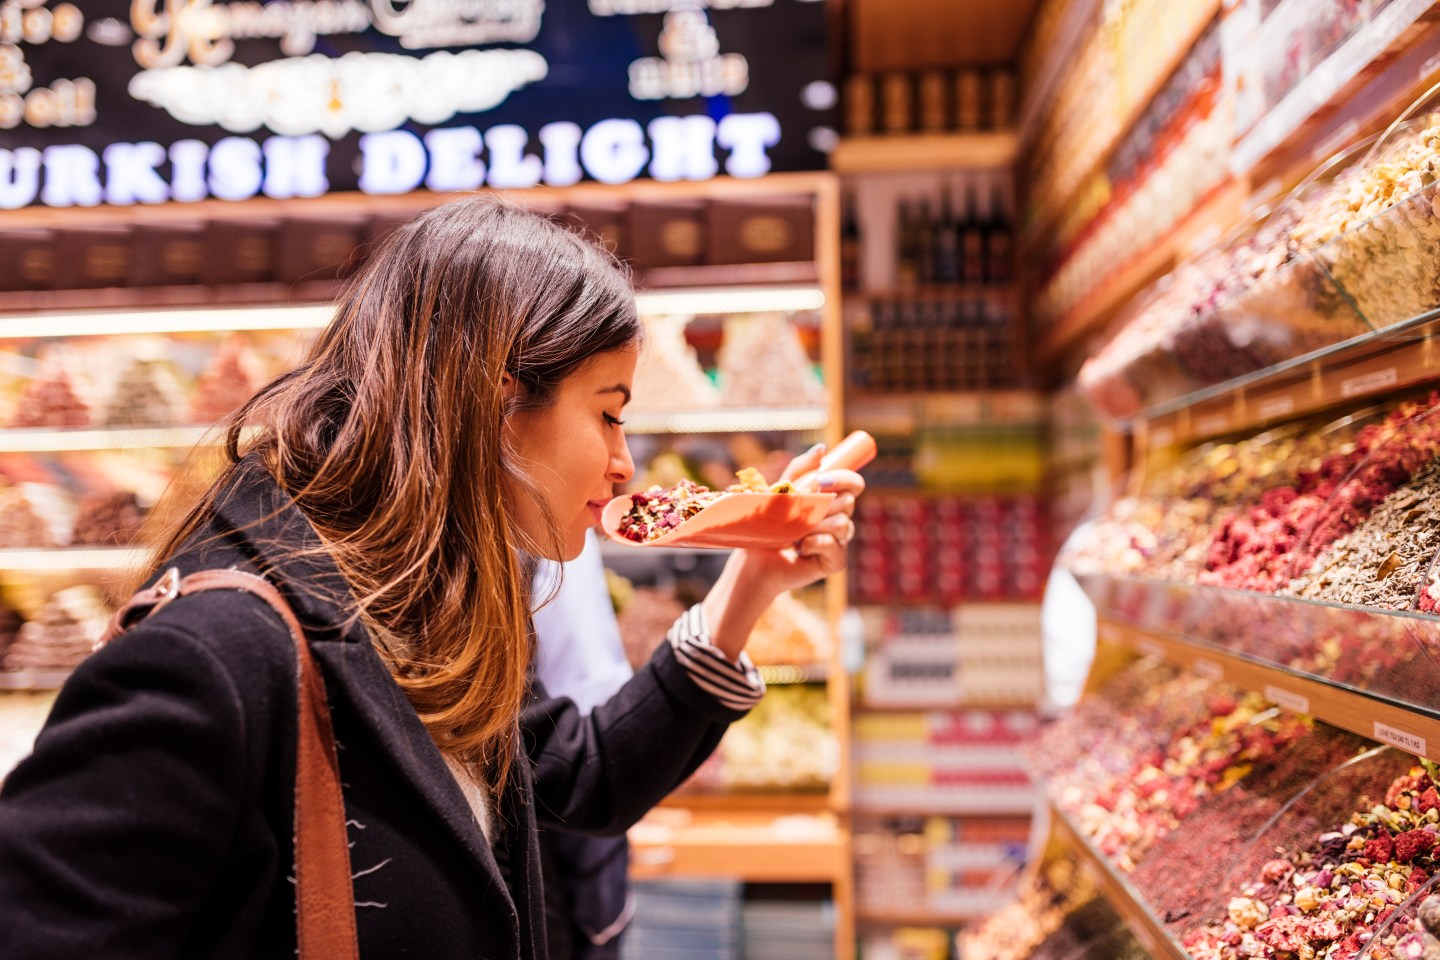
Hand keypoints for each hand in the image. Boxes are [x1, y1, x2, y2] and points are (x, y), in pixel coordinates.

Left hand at [745, 442, 866, 593]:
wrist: (755, 561)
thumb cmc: (767, 526)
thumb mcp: (780, 491)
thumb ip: (800, 469)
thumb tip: (822, 450)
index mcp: (831, 502)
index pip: (854, 485)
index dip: (845, 478)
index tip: (822, 479)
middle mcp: (839, 520)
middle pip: (848, 502)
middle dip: (821, 504)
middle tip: (799, 512)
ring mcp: (839, 542)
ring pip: (843, 524)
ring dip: (814, 525)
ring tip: (796, 534)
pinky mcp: (835, 562)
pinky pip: (833, 544)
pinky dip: (813, 543)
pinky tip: (800, 548)